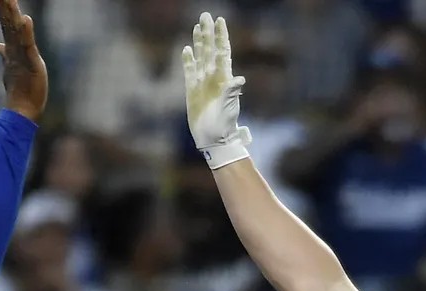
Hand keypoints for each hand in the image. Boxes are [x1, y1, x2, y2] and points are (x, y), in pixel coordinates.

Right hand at [0, 0, 46, 119]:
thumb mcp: (12, 66)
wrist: (21, 109)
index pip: (5, 23)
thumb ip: (5, 53)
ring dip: (12, 14)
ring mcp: (21, 55)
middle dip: (3, 6)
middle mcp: (14, 49)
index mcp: (12, 48)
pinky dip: (26, 32)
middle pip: (7, 22)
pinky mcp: (31, 63)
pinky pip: (28, 45)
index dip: (1, 8)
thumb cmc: (19, 89)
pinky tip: (25, 19)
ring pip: (15, 31)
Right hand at [181, 12, 251, 168]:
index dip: (221, 36)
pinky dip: (188, 60)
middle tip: (205, 15)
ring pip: (200, 57)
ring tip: (197, 27)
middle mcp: (213, 77)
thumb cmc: (224, 124)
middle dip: (208, 33)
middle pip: (210, 49)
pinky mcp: (192, 90)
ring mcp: (202, 82)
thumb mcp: (229, 106)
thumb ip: (231, 91)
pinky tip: (186, 49)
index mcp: (223, 77)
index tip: (220, 20)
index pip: (222, 51)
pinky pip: (189, 71)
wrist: (213, 138)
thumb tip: (239, 79)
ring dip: (199, 42)